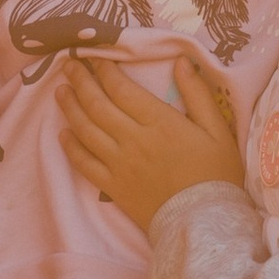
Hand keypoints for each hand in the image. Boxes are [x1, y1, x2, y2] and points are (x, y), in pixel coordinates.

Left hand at [55, 54, 245, 232]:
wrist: (205, 222)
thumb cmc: (216, 174)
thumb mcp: (218, 129)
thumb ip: (197, 93)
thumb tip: (180, 60)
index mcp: (159, 122)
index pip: (122, 88)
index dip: (104, 69)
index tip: (95, 56)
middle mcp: (133, 139)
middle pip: (97, 104)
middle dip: (80, 80)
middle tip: (68, 64)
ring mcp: (119, 164)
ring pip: (86, 130)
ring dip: (70, 107)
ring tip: (60, 91)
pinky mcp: (113, 186)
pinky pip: (84, 164)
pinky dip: (70, 147)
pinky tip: (63, 133)